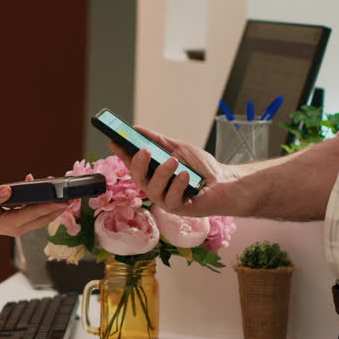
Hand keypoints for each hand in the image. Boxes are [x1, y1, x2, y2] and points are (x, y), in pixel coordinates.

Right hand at [0, 176, 68, 237]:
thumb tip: (9, 188)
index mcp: (8, 225)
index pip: (34, 214)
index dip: (50, 206)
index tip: (64, 200)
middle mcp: (16, 228)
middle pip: (43, 218)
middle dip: (58, 208)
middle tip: (73, 196)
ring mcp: (17, 226)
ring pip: (40, 217)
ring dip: (51, 205)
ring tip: (62, 192)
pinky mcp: (16, 221)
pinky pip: (32, 212)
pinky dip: (39, 202)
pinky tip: (39, 187)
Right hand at [108, 125, 238, 216]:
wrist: (224, 181)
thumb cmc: (201, 167)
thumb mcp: (177, 148)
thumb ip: (157, 141)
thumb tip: (137, 129)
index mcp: (153, 173)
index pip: (133, 164)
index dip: (122, 154)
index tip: (114, 142)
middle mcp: (156, 187)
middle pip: (138, 178)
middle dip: (138, 164)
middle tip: (145, 150)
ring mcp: (166, 200)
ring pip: (153, 190)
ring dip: (162, 173)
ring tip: (173, 161)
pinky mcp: (179, 209)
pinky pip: (171, 199)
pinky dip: (177, 185)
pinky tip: (185, 175)